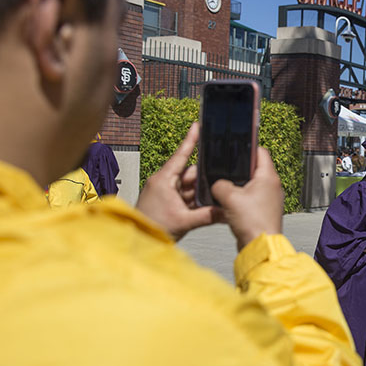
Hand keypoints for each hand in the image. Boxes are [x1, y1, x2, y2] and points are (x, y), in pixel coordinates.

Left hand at [136, 123, 221, 239]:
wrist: (139, 240)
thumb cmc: (152, 227)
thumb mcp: (184, 221)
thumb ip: (208, 215)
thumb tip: (226, 211)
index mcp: (164, 180)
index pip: (181, 156)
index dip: (190, 140)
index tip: (198, 126)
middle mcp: (165, 182)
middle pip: (191, 173)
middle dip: (204, 179)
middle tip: (219, 183)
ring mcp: (166, 192)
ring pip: (190, 186)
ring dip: (200, 192)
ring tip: (211, 199)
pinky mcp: (169, 201)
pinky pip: (187, 196)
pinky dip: (196, 200)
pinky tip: (205, 205)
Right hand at [211, 147, 283, 250]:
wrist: (260, 246)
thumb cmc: (252, 222)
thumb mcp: (229, 197)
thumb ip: (220, 185)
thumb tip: (217, 184)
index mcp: (268, 177)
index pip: (260, 152)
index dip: (247, 146)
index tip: (236, 146)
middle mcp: (273, 186)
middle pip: (255, 168)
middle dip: (240, 168)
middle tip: (226, 169)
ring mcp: (270, 198)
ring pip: (253, 184)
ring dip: (240, 185)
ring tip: (226, 187)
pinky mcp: (265, 210)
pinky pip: (253, 198)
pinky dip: (242, 198)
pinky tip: (231, 203)